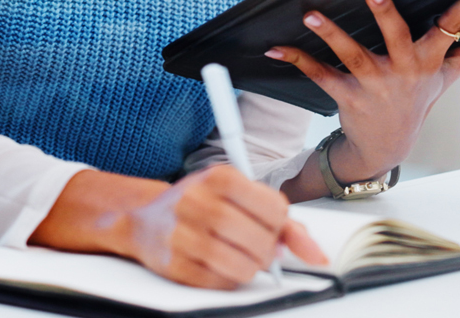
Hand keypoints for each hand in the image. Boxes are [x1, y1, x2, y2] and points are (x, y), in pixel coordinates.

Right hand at [30, 166, 326, 288]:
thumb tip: (316, 252)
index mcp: (218, 176)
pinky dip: (228, 278)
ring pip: (244, 267)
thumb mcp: (236, 195)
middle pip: (261, 241)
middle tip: (254, 243)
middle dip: (266, 249)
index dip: (279, 222)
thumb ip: (280, 220)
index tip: (270, 223)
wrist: (143, 218)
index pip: (274, 206)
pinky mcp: (175, 265)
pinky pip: (221, 283)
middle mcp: (199, 200)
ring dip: (250, 267)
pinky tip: (219, 261)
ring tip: (237, 253)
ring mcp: (184, 234)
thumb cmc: (198, 203)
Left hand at [266, 0, 459, 183]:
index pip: (453, 28)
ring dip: (331, 34)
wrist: (386, 148)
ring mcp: (374, 85)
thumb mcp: (442, 82)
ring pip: (353, 55)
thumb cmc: (413, 104)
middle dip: (385, 14)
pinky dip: (297, 60)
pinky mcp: (347, 96)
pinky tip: (277, 49)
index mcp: (427, 62)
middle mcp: (402, 71)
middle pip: (397, 37)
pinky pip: (320, 75)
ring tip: (311, 15)